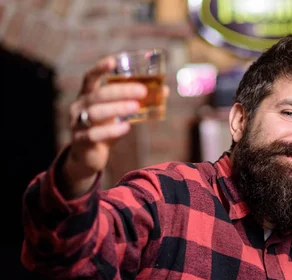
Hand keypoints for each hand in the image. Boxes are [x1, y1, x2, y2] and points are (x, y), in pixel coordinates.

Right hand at [63, 56, 168, 196]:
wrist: (88, 157)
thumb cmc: (105, 129)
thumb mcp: (119, 114)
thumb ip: (136, 102)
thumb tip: (164, 90)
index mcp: (87, 96)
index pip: (90, 78)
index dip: (100, 68)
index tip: (113, 61)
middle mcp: (79, 107)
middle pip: (98, 95)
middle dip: (121, 91)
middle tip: (142, 91)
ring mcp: (77, 124)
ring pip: (95, 113)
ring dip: (117, 108)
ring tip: (136, 107)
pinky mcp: (81, 141)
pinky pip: (95, 134)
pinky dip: (111, 130)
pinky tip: (126, 127)